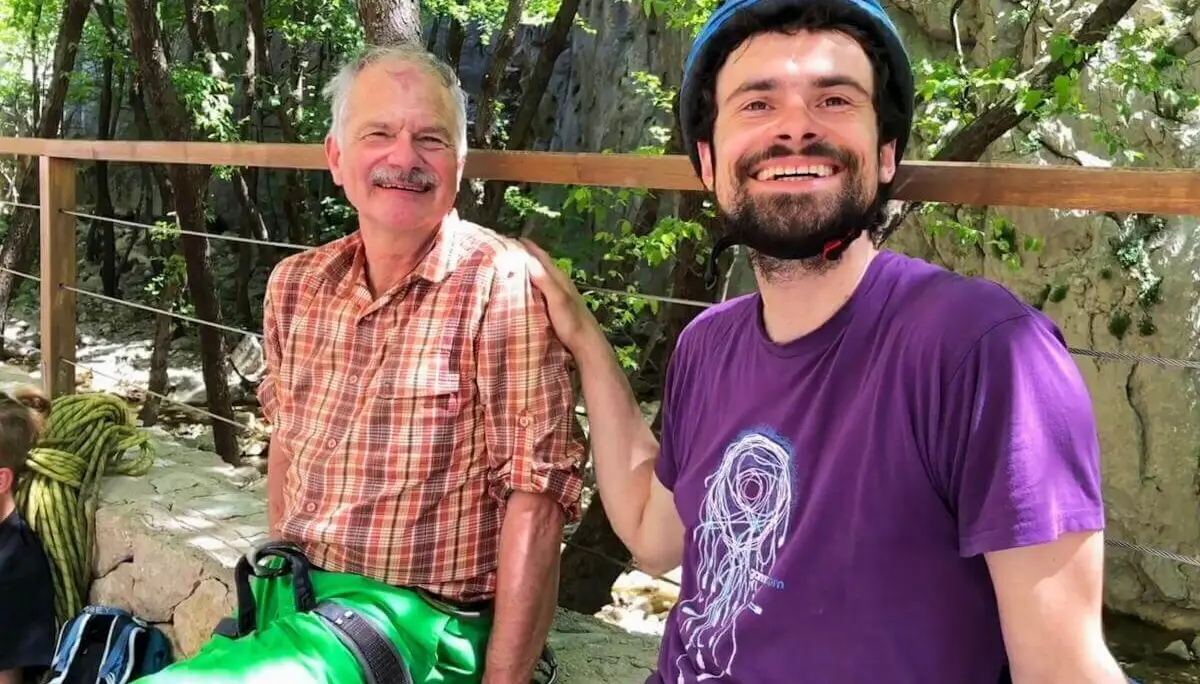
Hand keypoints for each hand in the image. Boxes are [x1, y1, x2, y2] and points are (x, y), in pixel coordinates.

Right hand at [519, 238, 602, 355]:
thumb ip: (545, 281)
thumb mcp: (558, 300)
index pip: (542, 257)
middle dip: (527, 255)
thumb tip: (529, 260)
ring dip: (530, 269)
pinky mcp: (559, 305)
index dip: (529, 247)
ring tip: (514, 266)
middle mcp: (560, 283)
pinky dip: (534, 283)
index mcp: (559, 278)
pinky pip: (543, 287)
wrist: (586, 344)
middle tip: (509, 250)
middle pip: (542, 264)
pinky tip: (528, 288)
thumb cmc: (572, 323)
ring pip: (543, 275)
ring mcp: (561, 293)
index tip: (511, 238)